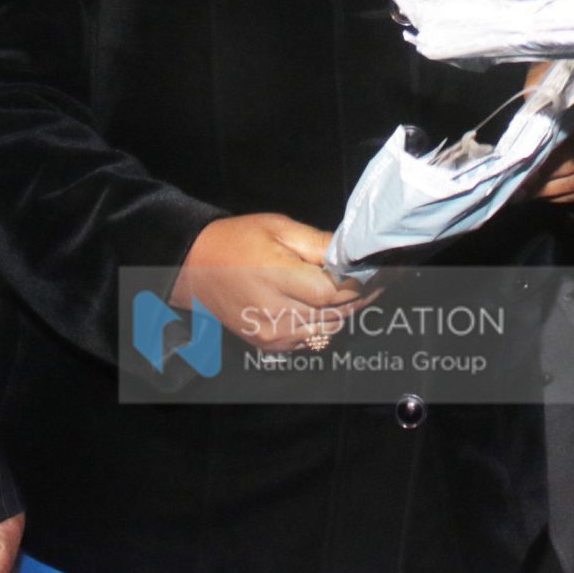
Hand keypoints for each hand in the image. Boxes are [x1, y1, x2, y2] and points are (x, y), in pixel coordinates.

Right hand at [173, 213, 369, 351]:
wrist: (196, 268)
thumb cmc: (237, 241)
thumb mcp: (278, 227)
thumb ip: (318, 243)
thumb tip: (353, 252)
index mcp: (276, 277)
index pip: (334, 292)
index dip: (360, 285)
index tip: (378, 274)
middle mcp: (274, 312)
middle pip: (334, 313)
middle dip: (358, 297)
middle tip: (376, 282)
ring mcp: (271, 333)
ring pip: (327, 329)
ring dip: (343, 312)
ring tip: (352, 292)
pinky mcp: (268, 344)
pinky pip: (311, 339)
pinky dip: (324, 324)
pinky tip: (324, 305)